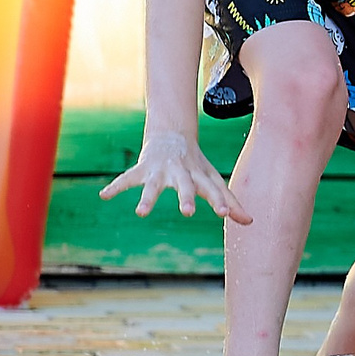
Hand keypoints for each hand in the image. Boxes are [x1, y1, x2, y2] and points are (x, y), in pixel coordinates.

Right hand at [100, 129, 251, 224]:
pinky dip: (116, 187)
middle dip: (185, 197)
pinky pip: (127, 178)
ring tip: (141, 213)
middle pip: (184, 185)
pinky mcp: (143, 169)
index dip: (220, 201)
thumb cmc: (197, 164)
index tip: (225, 214)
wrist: (172, 133)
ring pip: (153, 185)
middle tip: (187, 212)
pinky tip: (104, 196)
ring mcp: (160, 170)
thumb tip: (250, 222)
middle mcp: (181, 172)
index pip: (213, 190)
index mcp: (200, 176)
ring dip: (147, 198)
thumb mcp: (213, 180)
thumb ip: (230, 201)